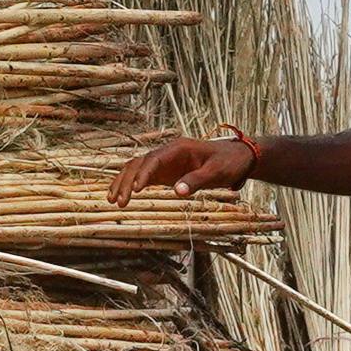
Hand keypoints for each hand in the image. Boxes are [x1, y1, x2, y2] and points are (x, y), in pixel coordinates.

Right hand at [113, 127, 260, 202]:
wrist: (237, 158)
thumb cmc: (228, 163)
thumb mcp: (216, 172)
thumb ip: (196, 181)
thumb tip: (177, 192)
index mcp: (178, 148)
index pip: (153, 160)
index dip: (142, 174)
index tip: (135, 189)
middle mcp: (167, 153)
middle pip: (139, 163)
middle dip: (126, 181)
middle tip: (118, 201)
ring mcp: (165, 162)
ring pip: (136, 168)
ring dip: (123, 182)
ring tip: (112, 200)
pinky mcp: (166, 172)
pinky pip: (143, 176)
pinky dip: (130, 184)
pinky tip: (120, 196)